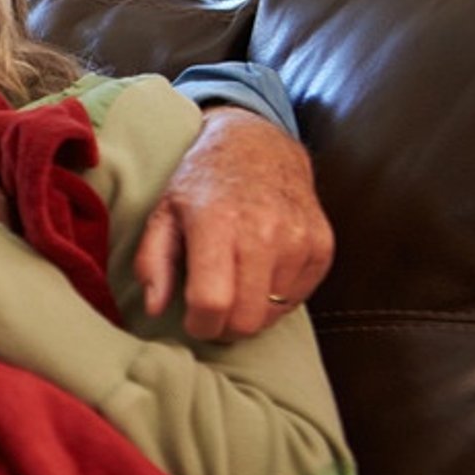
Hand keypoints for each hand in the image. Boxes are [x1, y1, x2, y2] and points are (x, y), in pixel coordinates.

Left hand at [135, 106, 333, 340]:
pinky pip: (298, 299)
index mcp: (217, 224)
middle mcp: (263, 232)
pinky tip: (260, 275)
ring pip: (273, 314)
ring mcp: (299, 239)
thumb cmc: (202, 184)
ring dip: (250, 312)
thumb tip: (155, 308)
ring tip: (236, 285)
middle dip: (224, 328)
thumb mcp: (163, 214)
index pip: (212, 301)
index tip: (193, 321)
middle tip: (213, 314)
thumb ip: (152, 262)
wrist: (258, 146)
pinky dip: (277, 299)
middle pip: (246, 319)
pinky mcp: (322, 246)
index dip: (199, 325)